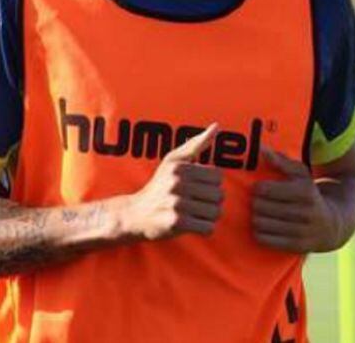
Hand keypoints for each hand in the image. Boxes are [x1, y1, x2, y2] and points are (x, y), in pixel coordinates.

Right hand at [122, 124, 223, 240]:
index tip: (196, 188)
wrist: (134, 214)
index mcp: (180, 166)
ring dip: (208, 216)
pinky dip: (204, 229)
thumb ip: (196, 144)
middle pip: (219, 195)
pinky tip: (192, 225)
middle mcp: (178, 183)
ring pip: (216, 212)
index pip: (218, 176)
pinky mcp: (176, 222)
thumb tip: (217, 126)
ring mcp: (177, 203)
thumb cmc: (159, 185)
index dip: (210, 184)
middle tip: (194, 203)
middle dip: (211, 201)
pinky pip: (208, 228)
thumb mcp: (173, 160)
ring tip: (193, 213)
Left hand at [252, 147, 342, 253]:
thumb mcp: (301, 175)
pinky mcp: (296, 247)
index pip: (265, 190)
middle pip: (260, 206)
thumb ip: (281, 161)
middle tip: (260, 201)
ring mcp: (301, 232)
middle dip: (256, 202)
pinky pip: (263, 239)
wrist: (333, 225)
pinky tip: (266, 226)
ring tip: (262, 213)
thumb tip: (262, 149)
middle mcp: (305, 213)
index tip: (261, 188)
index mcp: (305, 192)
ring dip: (257, 217)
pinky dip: (260, 232)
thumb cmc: (310, 194)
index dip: (258, 188)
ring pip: (260, 223)